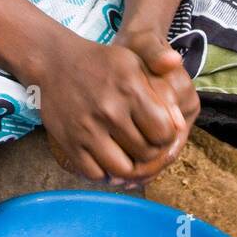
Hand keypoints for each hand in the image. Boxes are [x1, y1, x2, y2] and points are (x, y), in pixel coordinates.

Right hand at [32, 29, 184, 185]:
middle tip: (144, 146)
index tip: (159, 132)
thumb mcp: (136, 64)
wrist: (56, 62)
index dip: (166, 137)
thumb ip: (161, 93)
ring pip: (122, 170)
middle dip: (150, 153)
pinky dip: (105, 173)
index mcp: (130, 90)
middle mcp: (109, 111)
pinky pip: (94, 174)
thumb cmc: (103, 64)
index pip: (164, 133)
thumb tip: (180, 125)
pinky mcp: (69, 142)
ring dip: (129, 168)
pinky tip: (108, 160)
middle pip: (145, 154)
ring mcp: (87, 129)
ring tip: (129, 157)